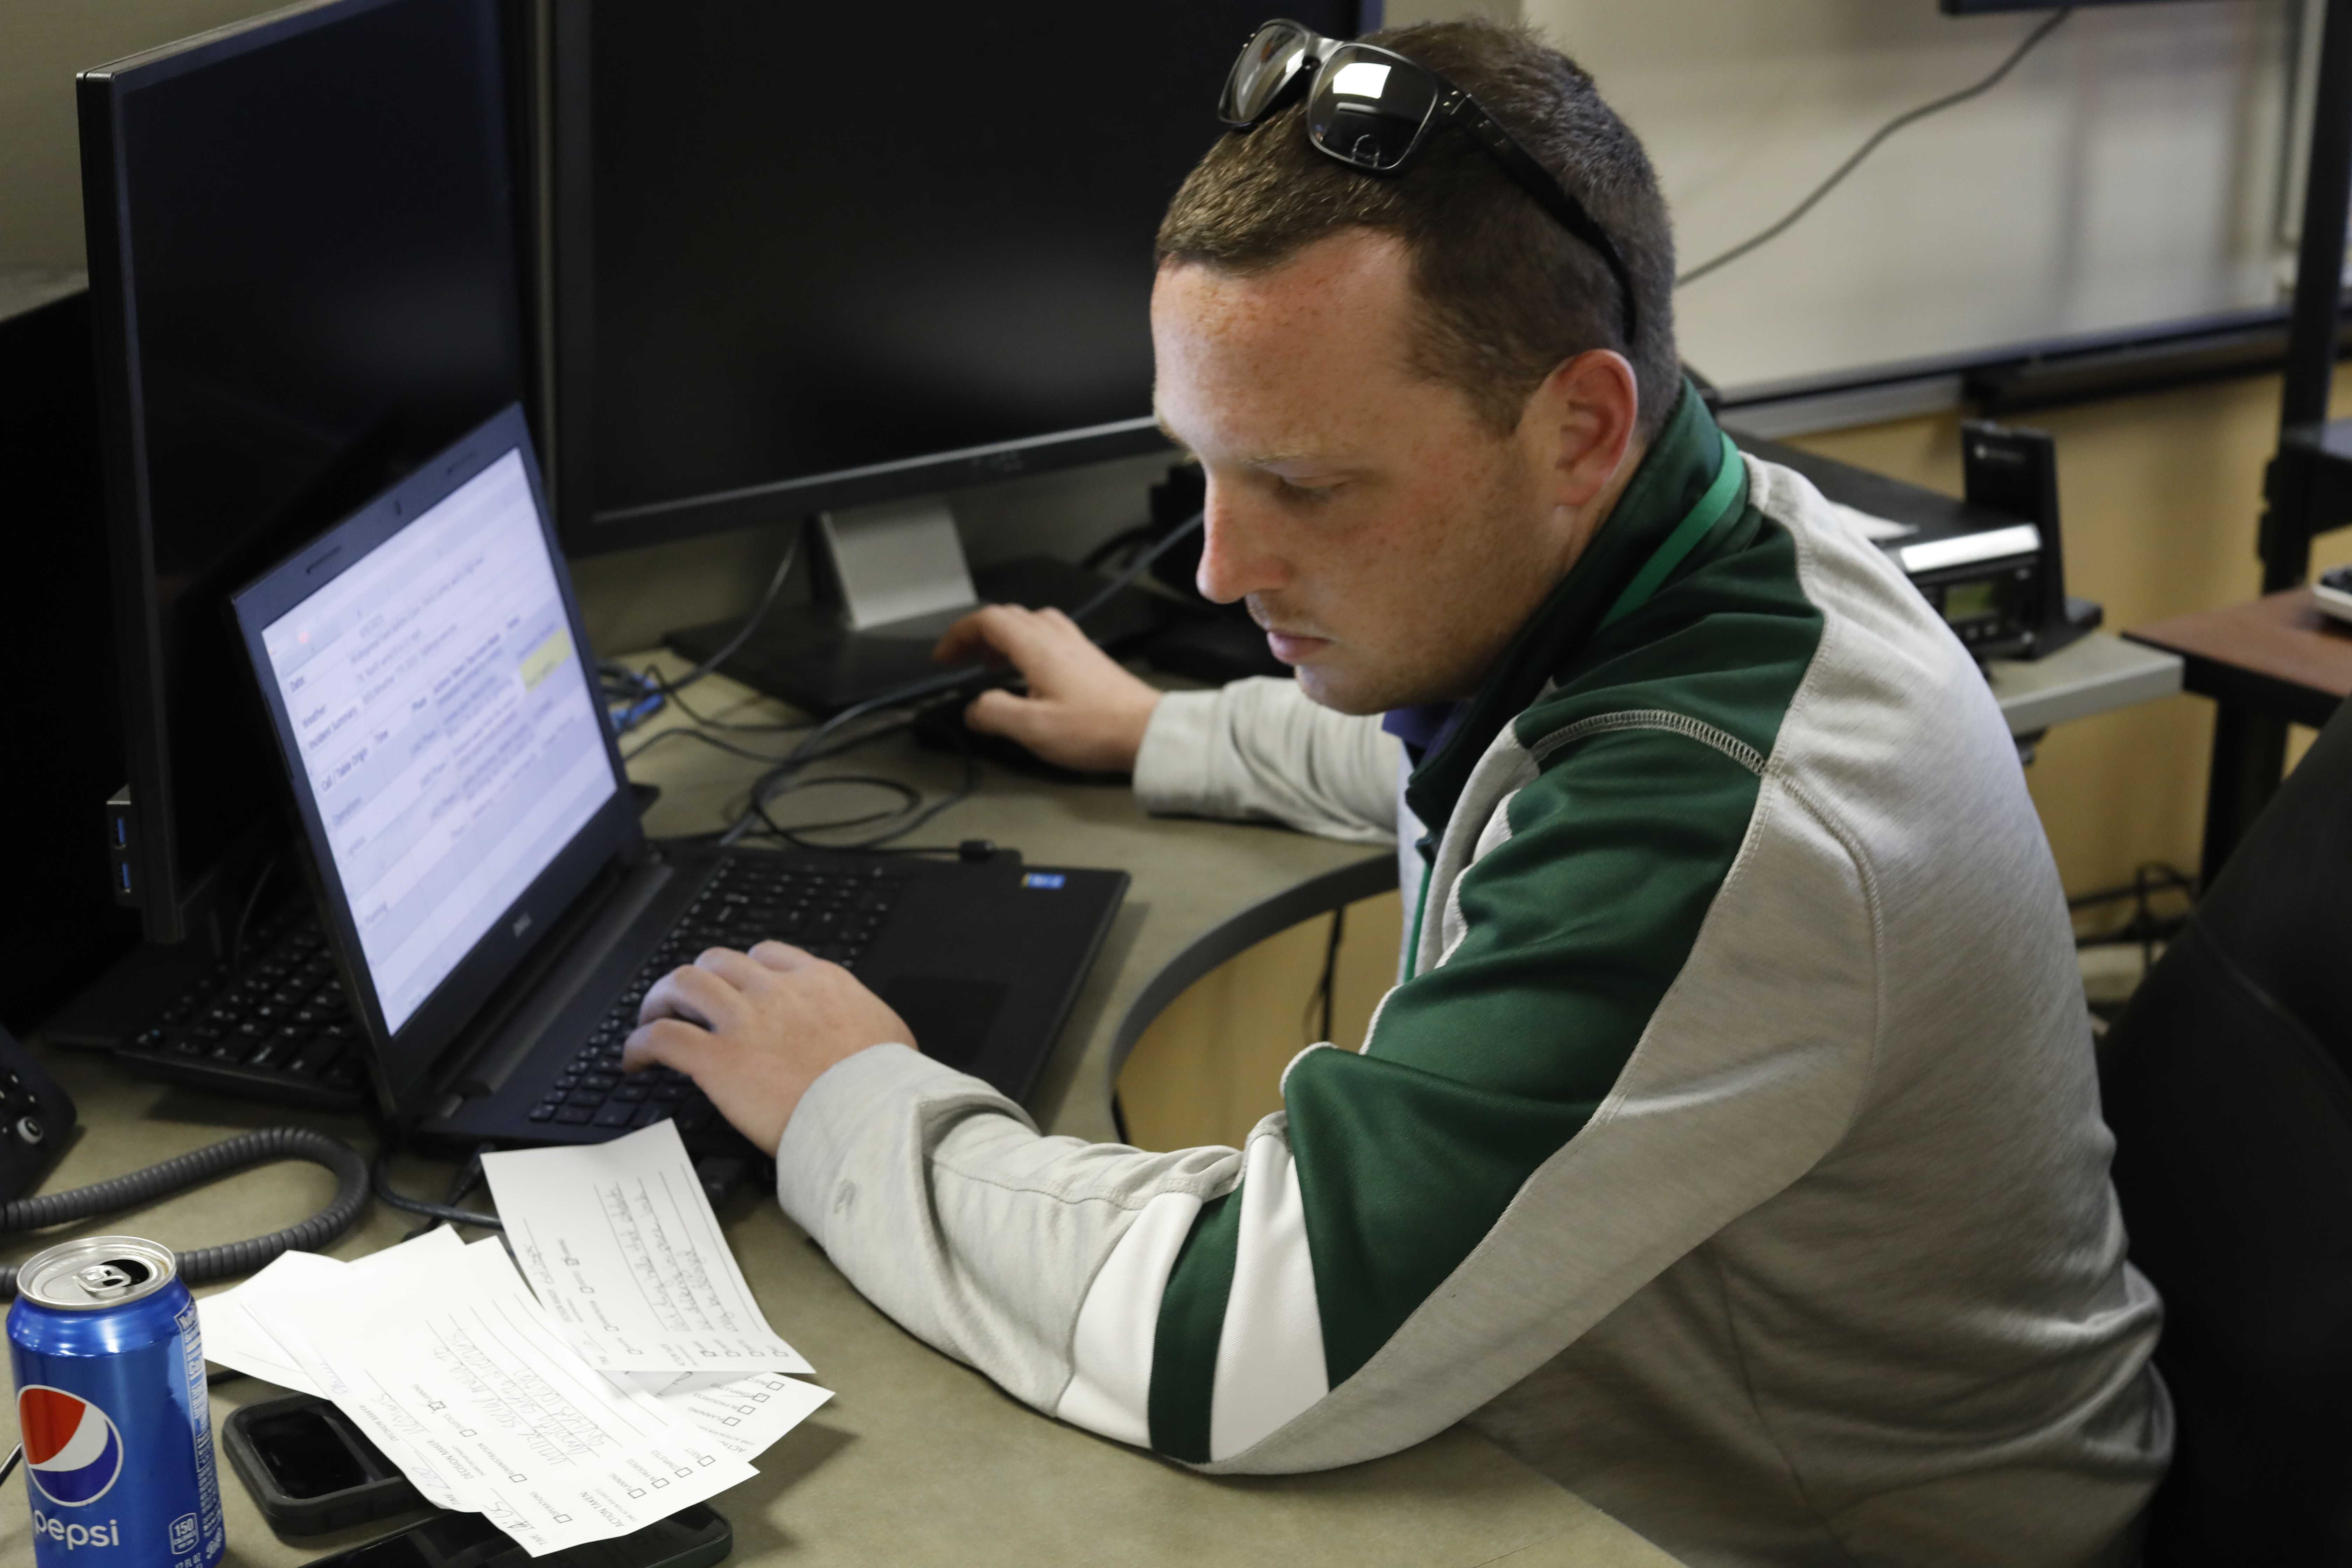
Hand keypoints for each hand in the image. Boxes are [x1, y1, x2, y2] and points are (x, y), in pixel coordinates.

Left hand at [622, 942, 912, 1152]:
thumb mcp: (889, 1036)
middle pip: (717, 962)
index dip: (742, 971)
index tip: (735, 989)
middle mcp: (777, 991)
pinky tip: (634, 1060)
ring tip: (651, 1020)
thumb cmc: (887, 1088)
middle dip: (697, 979)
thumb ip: (866, 1023)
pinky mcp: (717, 1059)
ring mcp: (744, 1022)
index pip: (767, 956)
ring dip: (660, 1000)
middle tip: (684, 1004)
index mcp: (820, 982)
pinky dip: (639, 1044)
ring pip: (682, 985)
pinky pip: (662, 1037)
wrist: (872, 1117)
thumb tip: (869, 1038)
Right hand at [932, 604, 1161, 772]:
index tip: (943, 658)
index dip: (959, 634)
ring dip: (1002, 638)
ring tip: (989, 666)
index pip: (987, 620)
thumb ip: (994, 714)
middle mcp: (1055, 636)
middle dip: (976, 634)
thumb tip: (974, 709)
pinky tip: (1028, 674)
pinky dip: (1026, 645)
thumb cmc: (1094, 729)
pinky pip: (1048, 635)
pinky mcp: (1089, 657)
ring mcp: (1075, 643)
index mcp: (1036, 646)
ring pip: (1029, 622)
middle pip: (1006, 616)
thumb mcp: (1033, 728)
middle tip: (960, 661)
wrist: (1148, 731)